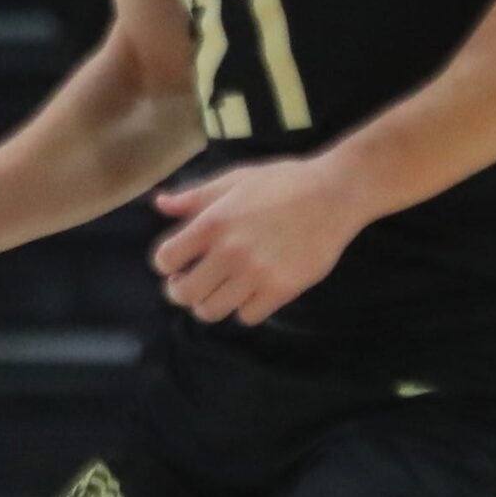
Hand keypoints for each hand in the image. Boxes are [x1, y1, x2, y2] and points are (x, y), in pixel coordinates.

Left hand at [149, 157, 364, 324]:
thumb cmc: (283, 182)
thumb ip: (195, 197)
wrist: (336, 192)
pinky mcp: (283, 289)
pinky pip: (248, 316)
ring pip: (211, 311)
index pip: (165, 259)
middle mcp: (230, 252)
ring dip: (209, 303)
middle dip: (180, 291)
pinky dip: (244, 308)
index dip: (166, 263)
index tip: (176, 263)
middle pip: (183, 293)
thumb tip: (159, 204)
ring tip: (218, 290)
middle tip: (190, 283)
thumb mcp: (234, 180)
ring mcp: (257, 273)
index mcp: (212, 223)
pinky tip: (250, 292)